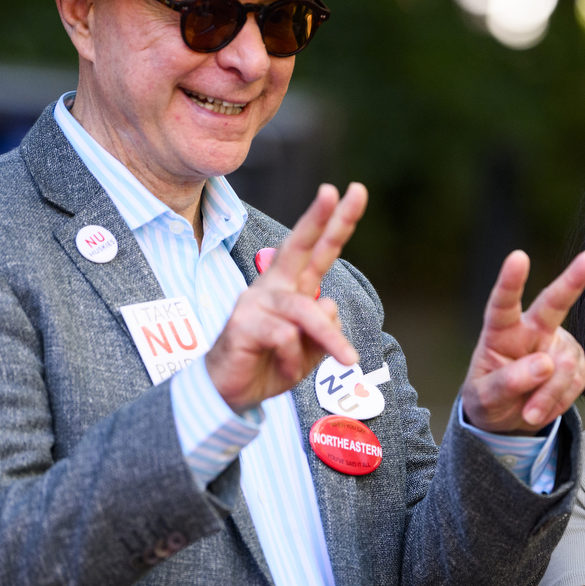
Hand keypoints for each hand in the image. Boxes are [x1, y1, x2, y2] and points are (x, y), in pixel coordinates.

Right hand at [206, 183, 366, 412]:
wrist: (230, 394)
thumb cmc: (270, 366)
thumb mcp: (310, 351)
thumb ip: (324, 330)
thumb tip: (328, 303)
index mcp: (291, 288)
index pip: (316, 250)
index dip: (335, 222)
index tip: (354, 191)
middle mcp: (272, 287)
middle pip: (297, 246)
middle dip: (319, 218)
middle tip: (338, 191)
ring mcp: (255, 302)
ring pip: (305, 311)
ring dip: (329, 339)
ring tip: (348, 360)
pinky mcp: (241, 324)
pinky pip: (285, 337)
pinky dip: (295, 360)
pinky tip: (286, 371)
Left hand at [459, 249, 584, 433]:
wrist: (508, 417)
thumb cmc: (489, 398)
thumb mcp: (484, 398)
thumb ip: (507, 382)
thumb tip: (545, 364)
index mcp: (501, 331)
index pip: (503, 304)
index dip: (510, 282)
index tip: (518, 257)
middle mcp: (532, 330)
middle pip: (553, 304)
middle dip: (573, 280)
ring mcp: (557, 344)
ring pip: (564, 366)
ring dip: (548, 394)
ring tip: (528, 413)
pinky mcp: (577, 363)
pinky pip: (576, 383)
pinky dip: (558, 401)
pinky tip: (542, 405)